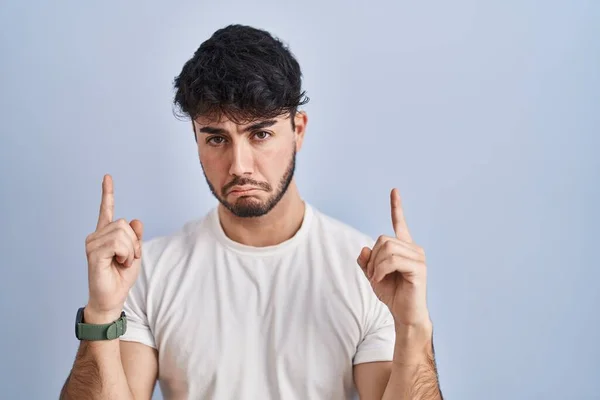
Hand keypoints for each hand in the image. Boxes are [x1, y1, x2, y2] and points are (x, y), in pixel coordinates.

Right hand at [84, 174, 143, 322]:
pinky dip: (126, 254)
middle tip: (129, 258)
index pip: (106, 209)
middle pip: (124, 224)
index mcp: (105, 234)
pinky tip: (119, 263)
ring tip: (123, 262)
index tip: (107, 177)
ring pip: (122, 233)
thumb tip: (135, 220)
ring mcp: (92, 243)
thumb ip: (136, 236)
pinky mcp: (93, 253)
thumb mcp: (135, 252)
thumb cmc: (121, 276)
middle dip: (134, 242)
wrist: (112, 297)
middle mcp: (96, 236)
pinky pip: (118, 243)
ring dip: (130, 250)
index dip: (107, 193)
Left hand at [357, 188, 429, 326]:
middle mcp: (413, 249)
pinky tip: (380, 280)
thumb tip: (364, 248)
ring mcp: (418, 257)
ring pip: (386, 249)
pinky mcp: (419, 268)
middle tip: (374, 275)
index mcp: (404, 248)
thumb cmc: (392, 295)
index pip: (399, 223)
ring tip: (378, 279)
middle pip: (383, 239)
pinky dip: (380, 270)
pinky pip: (392, 260)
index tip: (394, 191)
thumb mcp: (373, 275)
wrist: (404, 315)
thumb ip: (367, 261)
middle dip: (372, 258)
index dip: (396, 207)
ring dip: (375, 265)